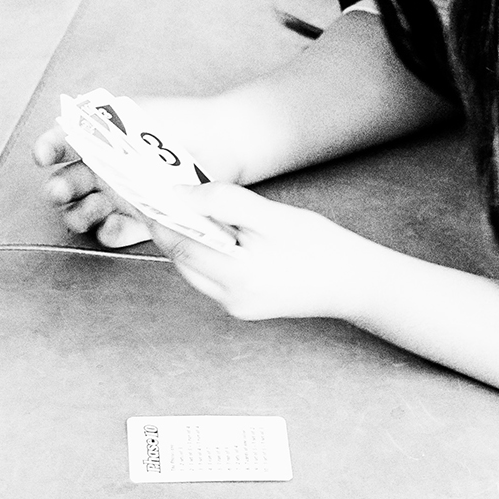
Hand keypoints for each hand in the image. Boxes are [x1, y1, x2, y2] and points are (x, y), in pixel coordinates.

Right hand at [33, 96, 242, 248]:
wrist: (217, 143)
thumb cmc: (176, 122)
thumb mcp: (134, 113)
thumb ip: (101, 121)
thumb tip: (69, 129)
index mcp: (95, 141)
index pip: (61, 144)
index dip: (47, 149)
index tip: (43, 155)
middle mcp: (102, 170)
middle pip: (67, 184)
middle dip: (59, 188)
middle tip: (59, 190)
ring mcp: (119, 197)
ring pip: (84, 213)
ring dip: (79, 214)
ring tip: (90, 209)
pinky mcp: (140, 220)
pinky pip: (115, 232)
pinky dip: (109, 231)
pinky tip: (112, 224)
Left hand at [159, 184, 384, 321]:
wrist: (353, 282)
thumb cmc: (319, 247)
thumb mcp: (272, 215)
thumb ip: (224, 202)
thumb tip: (181, 194)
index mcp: (234, 276)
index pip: (178, 244)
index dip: (158, 216)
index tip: (145, 192)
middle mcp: (229, 298)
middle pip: (181, 259)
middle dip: (170, 227)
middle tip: (162, 194)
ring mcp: (236, 306)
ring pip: (194, 268)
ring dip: (188, 240)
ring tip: (189, 208)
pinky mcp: (245, 307)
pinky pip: (211, 277)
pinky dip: (206, 253)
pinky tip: (216, 232)